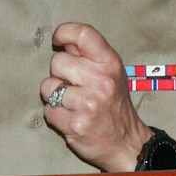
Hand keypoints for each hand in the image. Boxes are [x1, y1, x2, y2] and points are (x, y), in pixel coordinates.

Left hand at [39, 22, 153, 171]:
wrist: (128, 143)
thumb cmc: (115, 105)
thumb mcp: (112, 73)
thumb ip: (88, 55)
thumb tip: (64, 40)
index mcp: (110, 63)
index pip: (83, 34)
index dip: (64, 32)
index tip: (58, 41)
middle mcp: (101, 81)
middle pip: (57, 61)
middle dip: (59, 73)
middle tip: (73, 86)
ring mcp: (89, 104)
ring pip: (48, 87)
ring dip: (54, 96)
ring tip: (71, 103)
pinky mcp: (76, 125)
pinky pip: (48, 110)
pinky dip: (55, 115)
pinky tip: (70, 117)